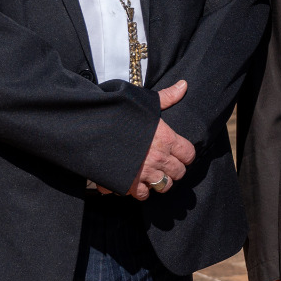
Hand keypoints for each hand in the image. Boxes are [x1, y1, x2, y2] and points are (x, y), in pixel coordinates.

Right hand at [126, 80, 194, 199]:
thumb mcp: (144, 101)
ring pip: (164, 186)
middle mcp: (159, 158)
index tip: (178, 153)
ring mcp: (144, 173)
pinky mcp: (128, 185)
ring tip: (152, 174)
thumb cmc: (119, 112)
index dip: (185, 154)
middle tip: (164, 164)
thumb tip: (184, 85)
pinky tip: (136, 181)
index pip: (189, 154)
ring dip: (159, 182)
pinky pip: (142, 195)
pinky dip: (140, 191)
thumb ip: (167, 97)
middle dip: (173, 169)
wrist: (91, 128)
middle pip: (179, 173)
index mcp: (166, 139)